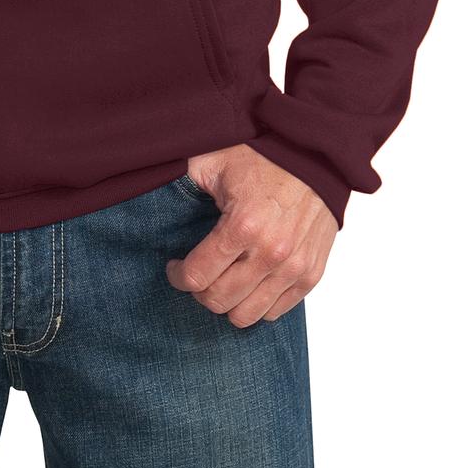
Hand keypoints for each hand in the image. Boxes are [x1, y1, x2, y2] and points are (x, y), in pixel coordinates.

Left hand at [165, 144, 337, 325]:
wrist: (315, 152)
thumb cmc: (264, 153)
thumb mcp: (214, 160)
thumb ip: (184, 182)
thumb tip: (151, 192)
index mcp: (242, 225)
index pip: (196, 277)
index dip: (178, 276)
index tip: (175, 267)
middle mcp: (270, 253)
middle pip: (219, 301)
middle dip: (199, 291)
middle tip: (198, 272)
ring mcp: (294, 267)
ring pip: (247, 315)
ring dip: (228, 302)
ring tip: (223, 279)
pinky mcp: (311, 273)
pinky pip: (277, 311)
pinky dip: (257, 303)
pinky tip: (248, 281)